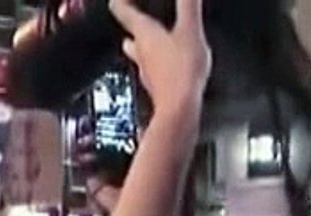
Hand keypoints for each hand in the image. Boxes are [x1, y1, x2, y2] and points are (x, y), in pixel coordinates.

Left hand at [110, 0, 210, 116]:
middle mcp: (140, 53)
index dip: (120, 0)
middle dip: (132, 24)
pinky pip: (153, 67)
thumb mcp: (190, 30)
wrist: (179, 109)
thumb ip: (188, 5)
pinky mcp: (157, 84)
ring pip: (139, 52)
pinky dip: (157, 59)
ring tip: (152, 36)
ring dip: (143, 43)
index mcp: (144, 35)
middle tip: (135, 14)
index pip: (122, 11)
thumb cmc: (181, 71)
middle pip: (129, 34)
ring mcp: (147, 70)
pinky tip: (167, 62)